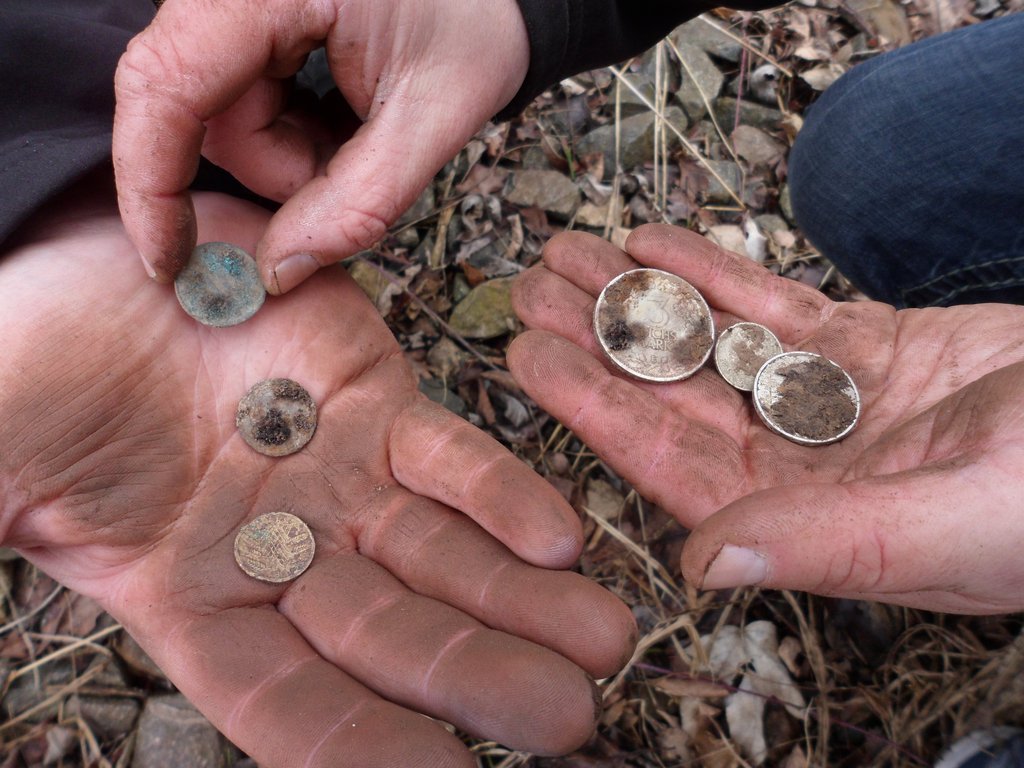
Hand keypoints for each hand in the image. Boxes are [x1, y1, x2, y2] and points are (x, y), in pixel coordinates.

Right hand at [0, 183, 635, 765]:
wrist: (93, 261)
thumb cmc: (35, 362)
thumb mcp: (7, 465)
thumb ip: (21, 523)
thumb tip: (15, 554)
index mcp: (194, 598)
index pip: (285, 701)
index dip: (359, 747)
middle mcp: (284, 553)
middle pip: (393, 635)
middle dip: (478, 674)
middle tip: (568, 716)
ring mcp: (339, 479)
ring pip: (444, 555)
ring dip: (524, 599)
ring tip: (603, 642)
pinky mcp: (378, 401)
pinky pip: (452, 455)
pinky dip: (503, 494)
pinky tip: (559, 536)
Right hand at [113, 0, 528, 293]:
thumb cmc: (477, 31)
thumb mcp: (432, 121)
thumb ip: (358, 204)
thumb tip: (275, 273)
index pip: (167, 85)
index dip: (152, 184)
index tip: (168, 260)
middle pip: (195, 110)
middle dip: (272, 167)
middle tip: (352, 165)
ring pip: (219, 114)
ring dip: (286, 152)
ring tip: (360, 130)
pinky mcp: (244, 12)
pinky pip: (238, 97)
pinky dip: (286, 128)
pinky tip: (339, 112)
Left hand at [509, 224, 1023, 614]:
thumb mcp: (952, 527)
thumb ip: (827, 546)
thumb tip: (704, 564)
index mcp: (805, 521)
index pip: (670, 460)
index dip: (595, 408)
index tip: (529, 359)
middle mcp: (802, 463)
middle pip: (676, 393)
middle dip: (600, 338)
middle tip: (528, 287)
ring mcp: (832, 401)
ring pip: (714, 343)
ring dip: (642, 297)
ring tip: (571, 252)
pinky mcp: (873, 347)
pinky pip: (776, 305)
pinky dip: (716, 272)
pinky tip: (654, 242)